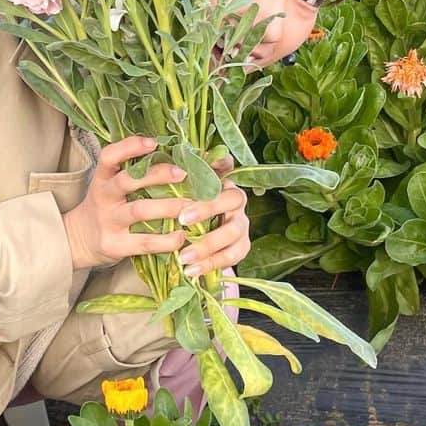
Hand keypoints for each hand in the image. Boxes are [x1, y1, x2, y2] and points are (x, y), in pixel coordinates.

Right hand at [62, 140, 251, 273]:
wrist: (80, 240)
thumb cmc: (106, 206)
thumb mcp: (110, 186)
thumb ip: (134, 174)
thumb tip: (176, 157)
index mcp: (102, 179)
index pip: (108, 157)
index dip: (129, 147)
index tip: (152, 142)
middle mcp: (103, 197)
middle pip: (128, 182)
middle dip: (156, 175)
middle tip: (183, 173)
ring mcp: (109, 222)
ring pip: (139, 211)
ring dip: (168, 207)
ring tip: (191, 206)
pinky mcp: (116, 245)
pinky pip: (144, 242)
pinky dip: (166, 240)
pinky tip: (182, 236)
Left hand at [176, 159, 250, 277]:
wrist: (198, 229)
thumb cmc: (187, 202)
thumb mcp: (183, 186)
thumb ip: (184, 172)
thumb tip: (185, 154)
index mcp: (223, 180)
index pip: (225, 169)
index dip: (213, 172)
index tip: (193, 185)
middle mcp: (237, 200)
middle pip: (232, 200)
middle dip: (208, 210)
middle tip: (182, 220)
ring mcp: (242, 224)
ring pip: (233, 233)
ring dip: (207, 246)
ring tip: (183, 257)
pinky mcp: (242, 246)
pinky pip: (231, 257)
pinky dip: (210, 265)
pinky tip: (191, 272)